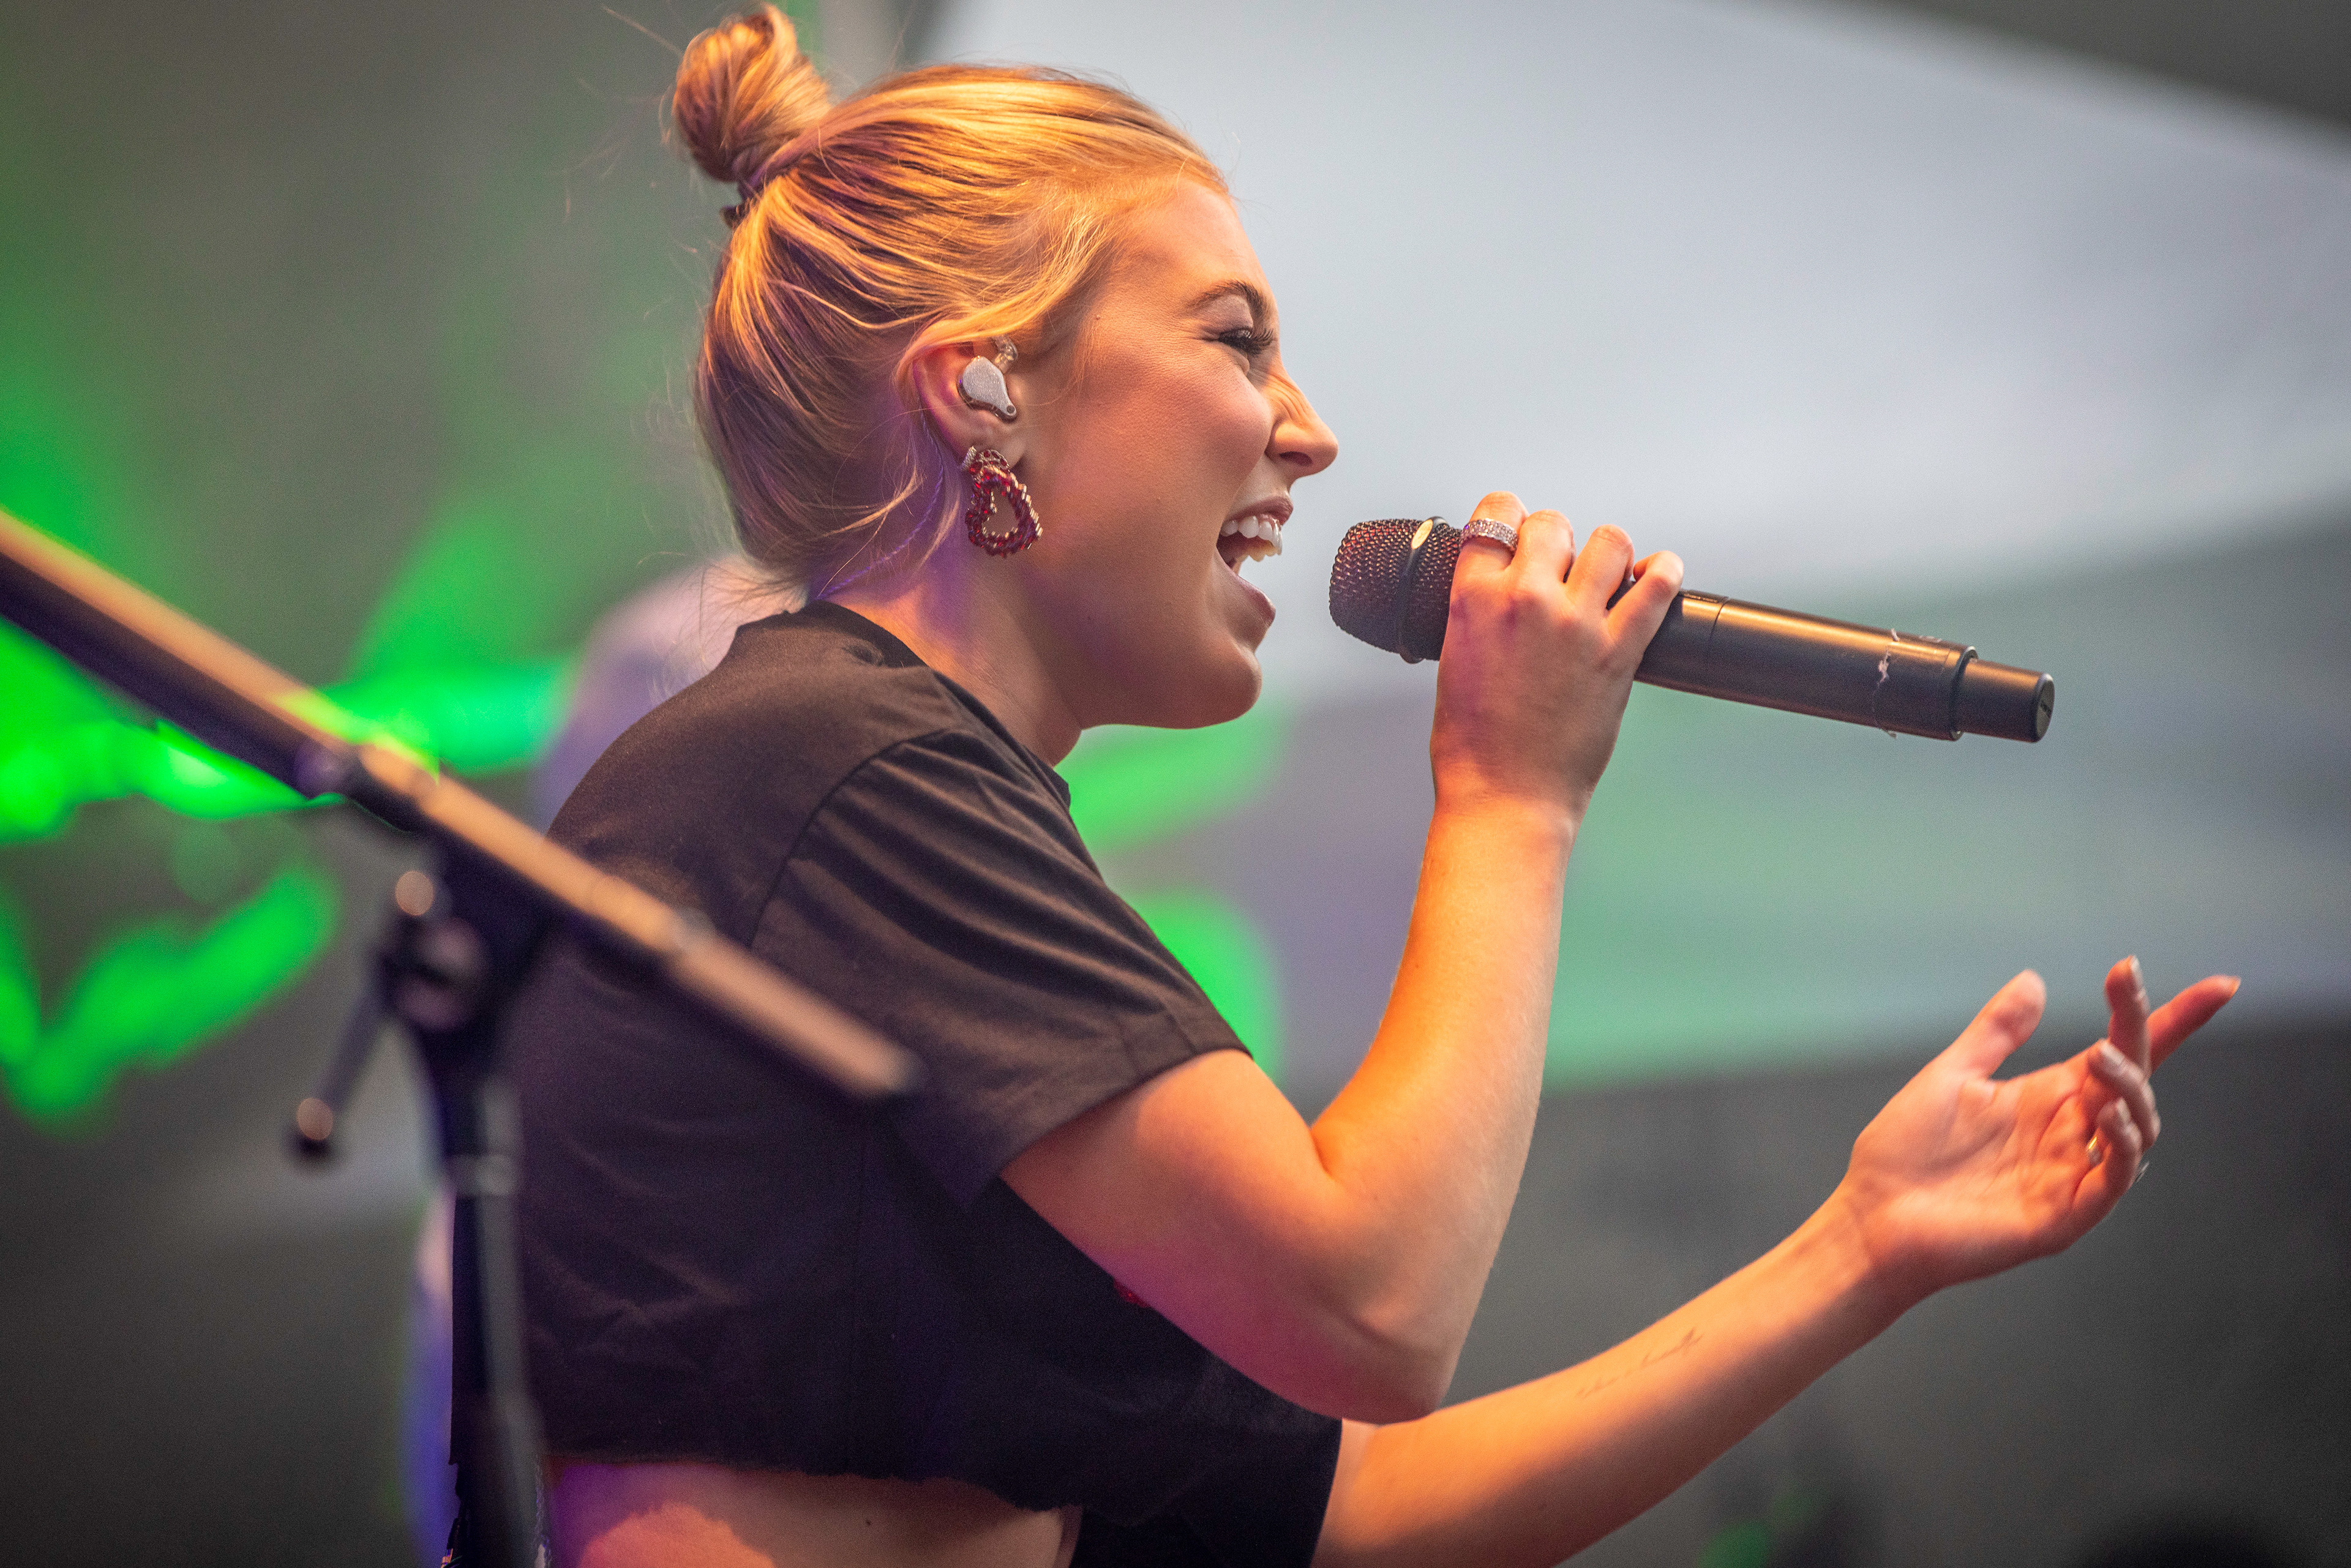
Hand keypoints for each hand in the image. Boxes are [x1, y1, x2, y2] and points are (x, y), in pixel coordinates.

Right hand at [1429, 491, 1682, 821]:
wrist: (1505, 796)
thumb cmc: (1472, 744)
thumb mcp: (1455, 659)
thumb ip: (1479, 613)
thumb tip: (1501, 589)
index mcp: (1473, 599)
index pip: (1495, 515)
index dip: (1510, 519)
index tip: (1518, 534)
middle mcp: (1524, 599)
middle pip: (1553, 523)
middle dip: (1558, 541)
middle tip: (1560, 571)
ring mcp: (1575, 623)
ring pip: (1609, 541)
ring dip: (1608, 554)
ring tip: (1606, 576)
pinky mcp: (1618, 652)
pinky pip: (1657, 588)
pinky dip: (1664, 573)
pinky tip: (1659, 575)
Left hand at [1830, 960, 2239, 1308]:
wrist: (1872, 1216)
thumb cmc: (1905, 1152)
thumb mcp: (1952, 1076)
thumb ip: (1996, 1032)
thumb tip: (2034, 979)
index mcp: (2051, 1097)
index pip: (2125, 1051)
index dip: (2169, 1018)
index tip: (2220, 985)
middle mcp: (2072, 1132)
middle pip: (2135, 1077)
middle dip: (2145, 1028)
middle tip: (2125, 984)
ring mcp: (2073, 1174)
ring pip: (2137, 1126)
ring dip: (2129, 1087)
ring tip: (2098, 1055)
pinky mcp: (2065, 1216)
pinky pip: (2114, 1180)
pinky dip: (2122, 1147)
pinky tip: (2107, 1118)